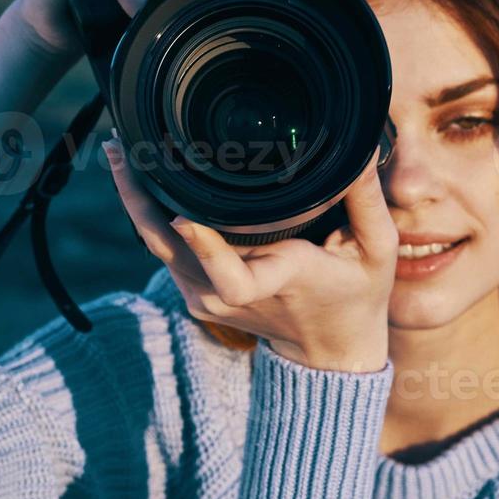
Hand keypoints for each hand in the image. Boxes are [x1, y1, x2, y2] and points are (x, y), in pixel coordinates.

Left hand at [104, 138, 396, 372]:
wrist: (331, 350)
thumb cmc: (358, 293)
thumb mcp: (378, 249)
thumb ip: (366, 201)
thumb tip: (358, 154)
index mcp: (278, 279)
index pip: (232, 275)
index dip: (204, 246)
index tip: (181, 214)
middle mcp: (232, 293)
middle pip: (172, 249)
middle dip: (142, 199)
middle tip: (122, 148)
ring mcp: (208, 297)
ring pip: (157, 247)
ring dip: (136, 200)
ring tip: (121, 151)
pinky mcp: (197, 295)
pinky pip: (164, 252)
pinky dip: (149, 217)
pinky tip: (141, 178)